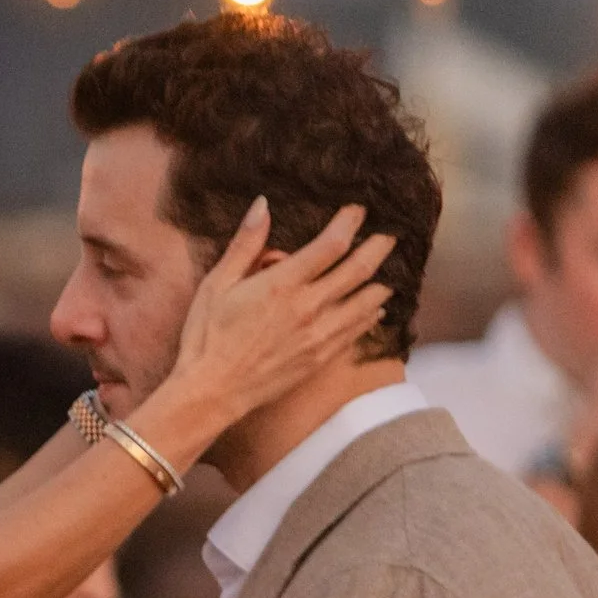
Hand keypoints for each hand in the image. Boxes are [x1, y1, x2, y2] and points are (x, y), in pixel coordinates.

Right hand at [144, 199, 398, 439]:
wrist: (212, 392)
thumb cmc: (207, 337)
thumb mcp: (217, 283)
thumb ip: (245, 244)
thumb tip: (263, 204)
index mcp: (281, 284)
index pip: (331, 245)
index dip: (350, 222)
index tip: (358, 210)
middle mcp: (307, 308)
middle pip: (358, 271)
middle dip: (378, 247)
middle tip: (390, 235)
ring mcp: (318, 336)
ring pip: (366, 303)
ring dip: (382, 282)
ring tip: (389, 269)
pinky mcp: (320, 359)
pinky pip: (356, 332)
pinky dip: (370, 316)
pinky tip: (375, 308)